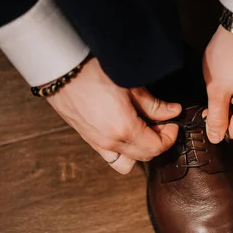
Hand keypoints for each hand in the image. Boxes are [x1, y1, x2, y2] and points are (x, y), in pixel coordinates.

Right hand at [47, 58, 180, 173]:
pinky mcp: (88, 139)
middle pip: (145, 156)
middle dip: (158, 142)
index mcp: (124, 130)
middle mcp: (111, 143)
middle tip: (162, 123)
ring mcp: (97, 144)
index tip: (173, 123)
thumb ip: (153, 104)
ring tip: (142, 130)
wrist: (59, 69)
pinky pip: (110, 156)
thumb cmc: (92, 72)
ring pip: (127, 163)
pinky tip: (125, 130)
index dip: (169, 137)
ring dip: (139, 151)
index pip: (156, 147)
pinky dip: (122, 150)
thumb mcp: (130, 85)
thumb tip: (173, 112)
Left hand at [203, 25, 232, 142]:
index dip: (219, 126)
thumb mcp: (216, 91)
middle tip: (213, 91)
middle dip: (225, 109)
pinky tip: (231, 74)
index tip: (208, 111)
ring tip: (223, 79)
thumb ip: (216, 117)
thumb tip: (216, 137)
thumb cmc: (229, 56)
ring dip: (231, 97)